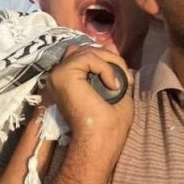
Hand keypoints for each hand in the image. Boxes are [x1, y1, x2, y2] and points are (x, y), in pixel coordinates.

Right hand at [45, 45, 133, 183]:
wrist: (100, 139)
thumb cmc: (109, 124)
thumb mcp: (115, 88)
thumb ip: (111, 67)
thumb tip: (111, 45)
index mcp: (69, 80)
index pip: (82, 54)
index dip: (103, 56)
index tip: (122, 73)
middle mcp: (60, 75)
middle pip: (83, 48)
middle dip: (107, 57)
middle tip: (124, 77)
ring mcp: (58, 74)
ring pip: (87, 51)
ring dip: (110, 62)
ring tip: (119, 83)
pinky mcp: (62, 74)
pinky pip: (87, 58)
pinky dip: (105, 68)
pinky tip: (112, 85)